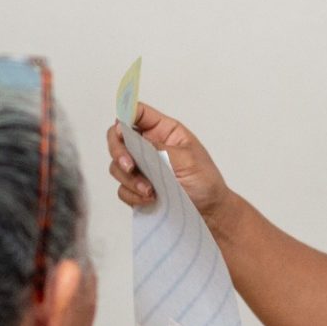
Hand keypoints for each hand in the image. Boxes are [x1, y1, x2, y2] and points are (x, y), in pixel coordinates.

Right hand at [107, 102, 231, 220]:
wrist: (209, 212)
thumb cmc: (205, 181)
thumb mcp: (187, 159)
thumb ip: (158, 147)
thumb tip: (132, 136)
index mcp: (163, 131)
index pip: (138, 113)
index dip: (125, 115)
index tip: (121, 129)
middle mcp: (148, 146)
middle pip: (118, 138)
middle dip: (119, 152)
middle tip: (129, 166)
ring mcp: (141, 168)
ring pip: (117, 166)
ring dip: (129, 179)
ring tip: (150, 191)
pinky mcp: (137, 188)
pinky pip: (122, 188)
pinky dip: (132, 194)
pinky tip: (150, 199)